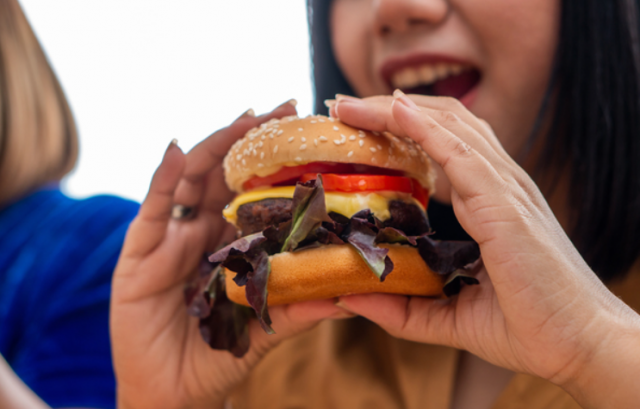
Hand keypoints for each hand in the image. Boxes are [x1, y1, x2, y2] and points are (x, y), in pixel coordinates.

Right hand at [110, 102, 347, 408]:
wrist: (174, 392)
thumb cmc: (220, 357)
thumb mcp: (265, 328)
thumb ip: (299, 308)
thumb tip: (350, 294)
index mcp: (234, 243)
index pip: (256, 192)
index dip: (279, 163)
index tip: (308, 132)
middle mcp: (204, 231)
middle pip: (226, 175)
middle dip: (251, 140)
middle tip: (283, 107)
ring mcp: (172, 237)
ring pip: (193, 180)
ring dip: (216, 146)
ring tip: (244, 119)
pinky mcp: (140, 252)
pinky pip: (153, 208)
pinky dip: (164, 178)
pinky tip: (178, 150)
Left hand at [330, 92, 639, 407]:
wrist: (579, 345)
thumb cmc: (527, 327)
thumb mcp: (450, 317)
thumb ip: (402, 309)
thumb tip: (348, 298)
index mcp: (489, 202)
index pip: (440, 146)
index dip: (399, 129)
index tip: (354, 127)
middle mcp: (498, 185)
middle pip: (440, 125)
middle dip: (388, 110)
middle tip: (340, 108)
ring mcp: (505, 189)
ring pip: (447, 127)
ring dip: (394, 109)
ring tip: (347, 105)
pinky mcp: (505, 204)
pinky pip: (461, 152)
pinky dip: (425, 127)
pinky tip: (393, 109)